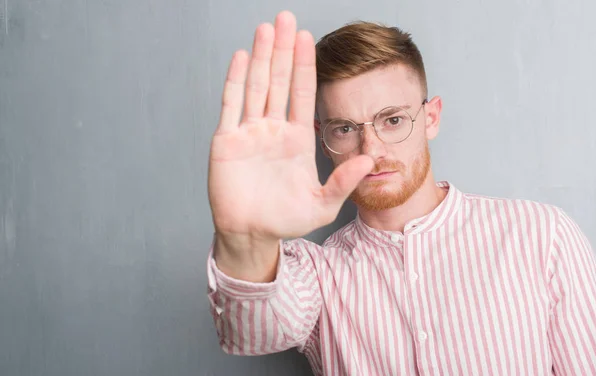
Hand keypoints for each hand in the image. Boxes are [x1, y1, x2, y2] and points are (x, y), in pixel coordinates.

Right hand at [208, 11, 372, 242]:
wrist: (252, 235)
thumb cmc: (285, 221)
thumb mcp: (322, 204)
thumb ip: (343, 182)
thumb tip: (369, 160)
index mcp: (297, 139)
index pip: (303, 94)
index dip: (306, 66)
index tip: (308, 38)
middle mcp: (273, 130)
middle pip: (280, 81)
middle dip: (284, 50)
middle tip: (286, 18)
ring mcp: (249, 133)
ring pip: (256, 86)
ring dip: (262, 57)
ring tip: (266, 28)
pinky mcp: (226, 141)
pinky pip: (231, 105)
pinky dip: (235, 80)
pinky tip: (242, 57)